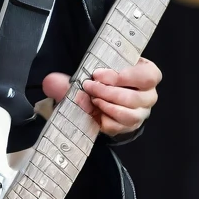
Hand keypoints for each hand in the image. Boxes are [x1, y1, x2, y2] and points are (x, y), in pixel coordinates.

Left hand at [42, 57, 161, 137]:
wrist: (104, 95)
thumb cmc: (105, 78)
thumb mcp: (94, 70)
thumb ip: (72, 75)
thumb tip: (50, 82)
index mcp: (147, 75)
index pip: (147, 76)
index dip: (124, 75)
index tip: (98, 74)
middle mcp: (148, 95)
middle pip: (136, 97)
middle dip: (108, 92)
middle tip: (89, 87)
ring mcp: (140, 113)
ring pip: (129, 115)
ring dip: (107, 107)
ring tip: (92, 100)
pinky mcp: (129, 127)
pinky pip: (119, 128)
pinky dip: (105, 121)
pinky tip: (95, 113)